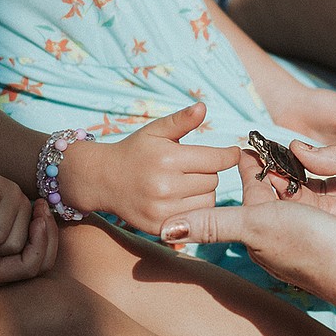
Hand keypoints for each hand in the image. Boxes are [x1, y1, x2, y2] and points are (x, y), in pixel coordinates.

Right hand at [0, 199, 57, 287]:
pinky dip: (37, 229)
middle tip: (43, 208)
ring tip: (40, 206)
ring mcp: (5, 264)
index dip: (39, 242)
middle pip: (42, 263)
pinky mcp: (5, 254)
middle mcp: (2, 273)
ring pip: (41, 254)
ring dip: (44, 230)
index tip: (37, 217)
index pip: (29, 266)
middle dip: (47, 235)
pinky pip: (32, 245)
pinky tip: (31, 210)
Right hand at [80, 103, 240, 234]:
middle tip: (191, 167)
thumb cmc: (134, 151)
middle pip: (214, 180)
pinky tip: (180, 198)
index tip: (232, 153)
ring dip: (204, 192)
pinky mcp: (160, 228)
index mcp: (168, 159)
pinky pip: (196, 218)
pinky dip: (194, 208)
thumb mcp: (155, 130)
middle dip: (208, 172)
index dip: (228, 155)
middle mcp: (165, 186)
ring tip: (185, 183)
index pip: (216, 160)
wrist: (102, 180)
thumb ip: (181, 120)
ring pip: (209, 201)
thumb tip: (202, 107)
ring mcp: (162, 210)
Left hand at [162, 154, 335, 315]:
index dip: (243, 169)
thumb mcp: (256, 228)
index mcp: (259, 232)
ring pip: (298, 196)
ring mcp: (311, 233)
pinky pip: (324, 200)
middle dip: (269, 169)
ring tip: (294, 149)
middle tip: (267, 140)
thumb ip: (214, 224)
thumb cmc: (309, 246)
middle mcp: (282, 233)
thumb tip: (163, 230)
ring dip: (295, 175)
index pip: (247, 193)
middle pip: (272, 194)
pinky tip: (329, 174)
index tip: (238, 144)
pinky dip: (322, 184)